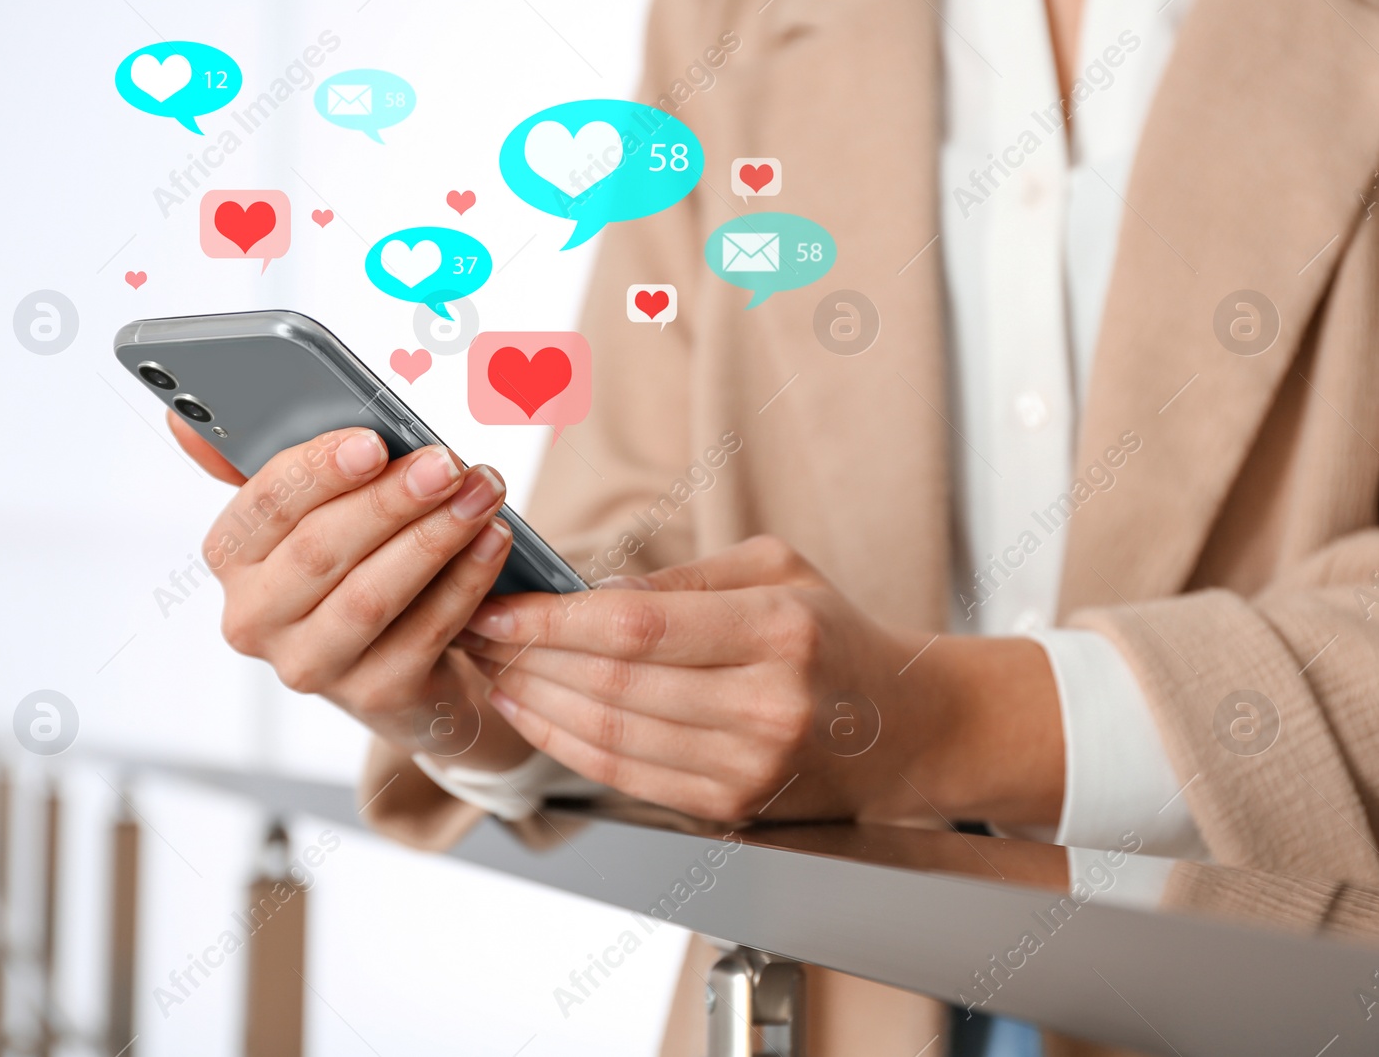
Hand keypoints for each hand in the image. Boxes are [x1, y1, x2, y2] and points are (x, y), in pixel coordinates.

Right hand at [170, 414, 533, 767]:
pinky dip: (465, 583)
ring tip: (482, 495)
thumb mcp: (312, 516)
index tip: (375, 441)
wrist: (409, 671)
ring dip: (434, 538)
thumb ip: (271, 466)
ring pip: (372, 595)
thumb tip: (183, 418)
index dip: (319, 470)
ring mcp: (311, 666)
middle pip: (321, 549)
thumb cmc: (357, 568)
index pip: (264, 505)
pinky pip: (423, 632)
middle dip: (392, 500)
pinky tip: (493, 543)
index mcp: (231, 558)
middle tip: (449, 464)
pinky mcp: (374, 695)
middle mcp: (255, 619)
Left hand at [459, 536, 1063, 824]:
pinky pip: (626, 777)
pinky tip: (534, 714)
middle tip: (474, 631)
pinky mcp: (731, 806)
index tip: (496, 605)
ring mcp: (749, 765)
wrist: (903, 729)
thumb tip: (586, 594)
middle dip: (527, 658)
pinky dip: (568, 745)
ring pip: (610, 736)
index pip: (637, 627)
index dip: (552, 620)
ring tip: (493, 670)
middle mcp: (766, 703)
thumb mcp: (776, 571)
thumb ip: (682, 581)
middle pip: (613, 683)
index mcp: (779, 629)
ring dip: (535, 704)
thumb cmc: (833, 636)